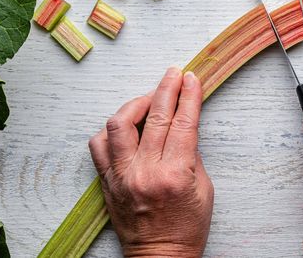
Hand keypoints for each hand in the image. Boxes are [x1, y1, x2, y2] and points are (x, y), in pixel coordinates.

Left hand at [89, 67, 213, 257]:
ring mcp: (122, 176)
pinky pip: (99, 145)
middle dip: (167, 88)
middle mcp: (145, 172)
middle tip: (174, 74)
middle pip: (155, 117)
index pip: (183, 123)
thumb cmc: (186, 228)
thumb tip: (182, 124)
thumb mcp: (204, 190)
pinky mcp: (107, 182)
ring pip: (119, 124)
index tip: (191, 79)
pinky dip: (111, 130)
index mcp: (175, 175)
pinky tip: (124, 124)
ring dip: (136, 104)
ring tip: (148, 97)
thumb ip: (191, 154)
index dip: (189, 96)